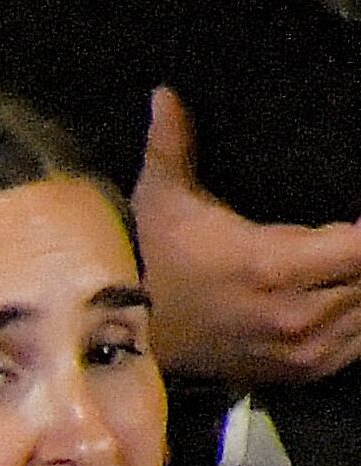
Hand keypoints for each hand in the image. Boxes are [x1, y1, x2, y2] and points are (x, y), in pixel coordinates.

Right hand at [135, 89, 360, 392]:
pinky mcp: (302, 370)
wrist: (127, 346)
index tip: (357, 219)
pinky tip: (348, 296)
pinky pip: (360, 343)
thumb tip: (165, 94)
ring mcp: (303, 349)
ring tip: (349, 261)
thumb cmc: (151, 267)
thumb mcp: (160, 202)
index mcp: (275, 267)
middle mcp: (297, 314)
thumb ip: (172, 147)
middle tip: (350, 237)